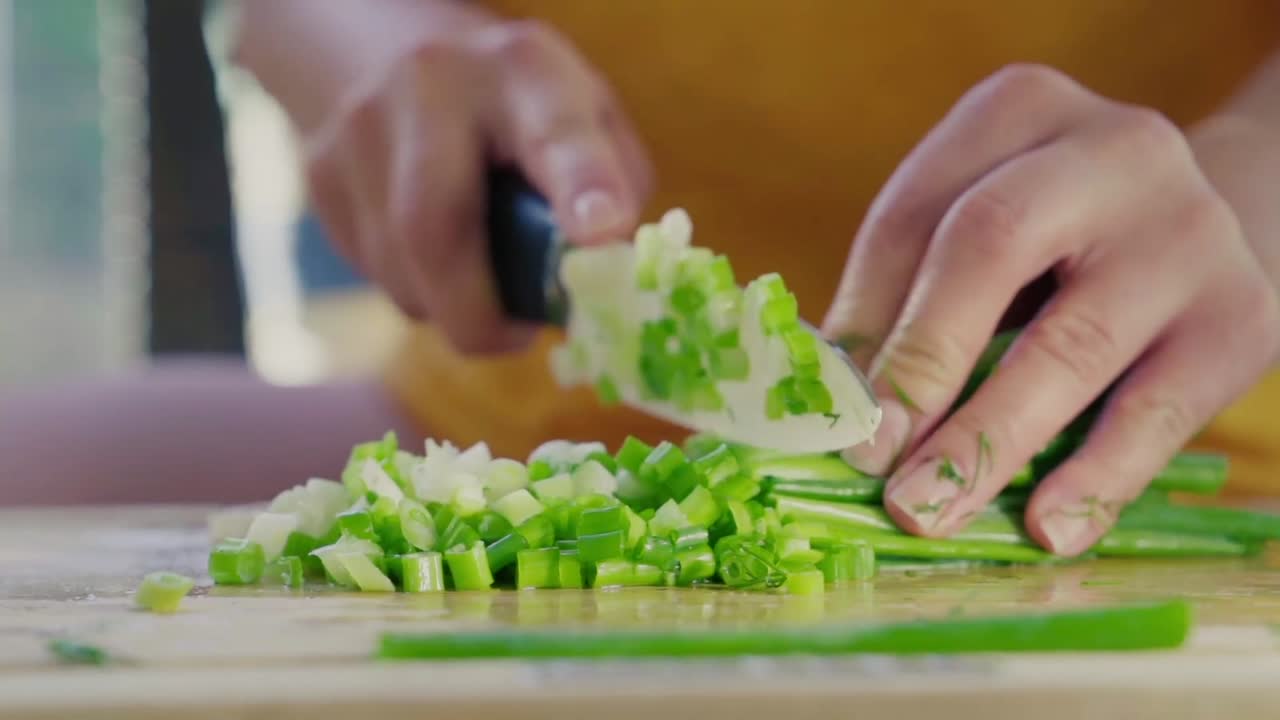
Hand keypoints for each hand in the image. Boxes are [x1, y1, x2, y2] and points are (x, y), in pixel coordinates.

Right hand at [302, 6, 650, 351]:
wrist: (383, 49)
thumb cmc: (513, 103)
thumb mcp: (582, 112)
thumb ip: (611, 184)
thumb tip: (604, 275)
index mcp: (523, 69)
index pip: (554, 130)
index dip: (580, 184)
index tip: (602, 233)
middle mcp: (430, 85)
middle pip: (437, 226)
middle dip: (480, 311)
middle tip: (517, 337)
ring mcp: (358, 129)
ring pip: (400, 271)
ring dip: (449, 306)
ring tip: (481, 284)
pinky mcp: (318, 172)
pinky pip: (373, 272)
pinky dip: (415, 289)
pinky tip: (432, 255)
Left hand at [822, 64, 1279, 554]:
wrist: (1214, 225)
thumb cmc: (1058, 239)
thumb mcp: (980, 228)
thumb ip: (902, 296)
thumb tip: (824, 399)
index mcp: (1016, 112)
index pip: (915, 212)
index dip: (864, 317)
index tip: (829, 410)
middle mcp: (1110, 150)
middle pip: (990, 247)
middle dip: (919, 362)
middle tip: (869, 460)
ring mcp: (1185, 232)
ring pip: (1072, 344)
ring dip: (988, 439)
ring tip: (927, 511)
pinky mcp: (1240, 317)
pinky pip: (1157, 411)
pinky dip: (1094, 478)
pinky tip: (1043, 528)